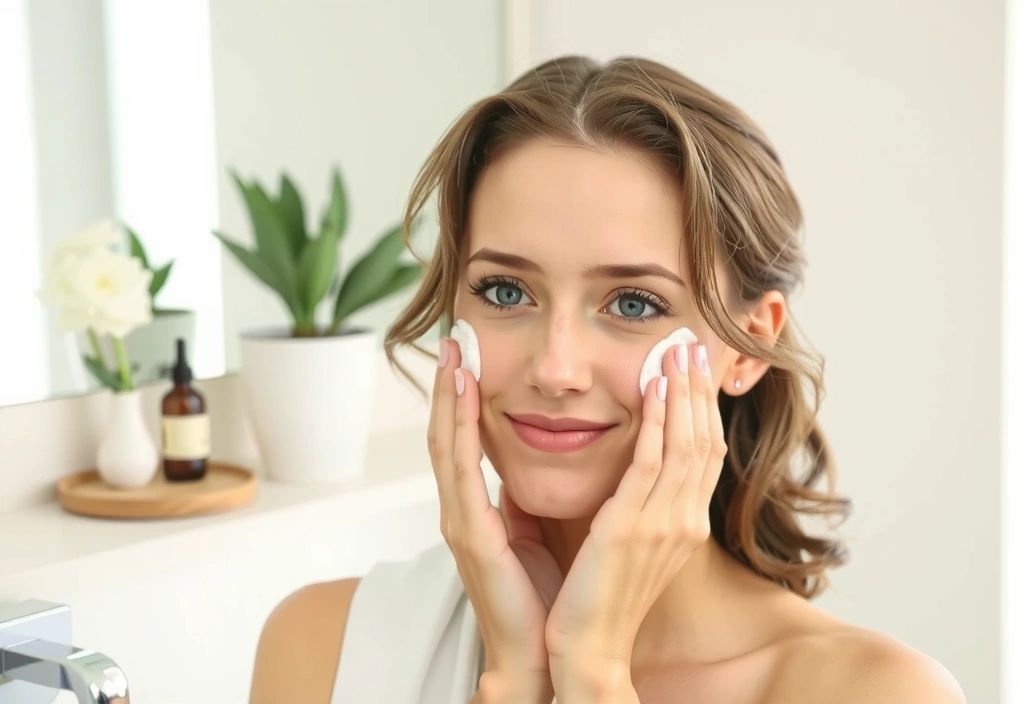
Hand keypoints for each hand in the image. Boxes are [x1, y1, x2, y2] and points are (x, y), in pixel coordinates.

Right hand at [428, 338, 560, 699]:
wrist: (542, 651)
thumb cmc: (540, 596)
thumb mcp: (530, 535)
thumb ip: (519, 501)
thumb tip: (524, 468)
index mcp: (476, 511)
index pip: (462, 442)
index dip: (459, 399)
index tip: (466, 355)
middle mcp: (460, 511)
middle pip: (445, 435)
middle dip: (447, 386)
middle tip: (452, 337)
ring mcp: (460, 522)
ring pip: (446, 445)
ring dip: (447, 396)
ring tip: (452, 352)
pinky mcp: (472, 536)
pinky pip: (462, 470)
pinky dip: (458, 427)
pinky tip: (464, 393)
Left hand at [545, 341, 727, 669]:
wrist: (590, 650)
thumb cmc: (602, 599)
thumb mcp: (631, 545)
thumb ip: (637, 507)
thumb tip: (628, 470)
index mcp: (685, 526)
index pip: (705, 455)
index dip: (704, 410)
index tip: (696, 372)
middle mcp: (685, 522)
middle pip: (706, 441)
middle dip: (700, 391)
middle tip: (695, 347)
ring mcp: (664, 525)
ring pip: (687, 445)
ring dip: (683, 394)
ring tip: (679, 352)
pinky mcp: (633, 527)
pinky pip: (653, 464)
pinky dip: (659, 423)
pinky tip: (655, 390)